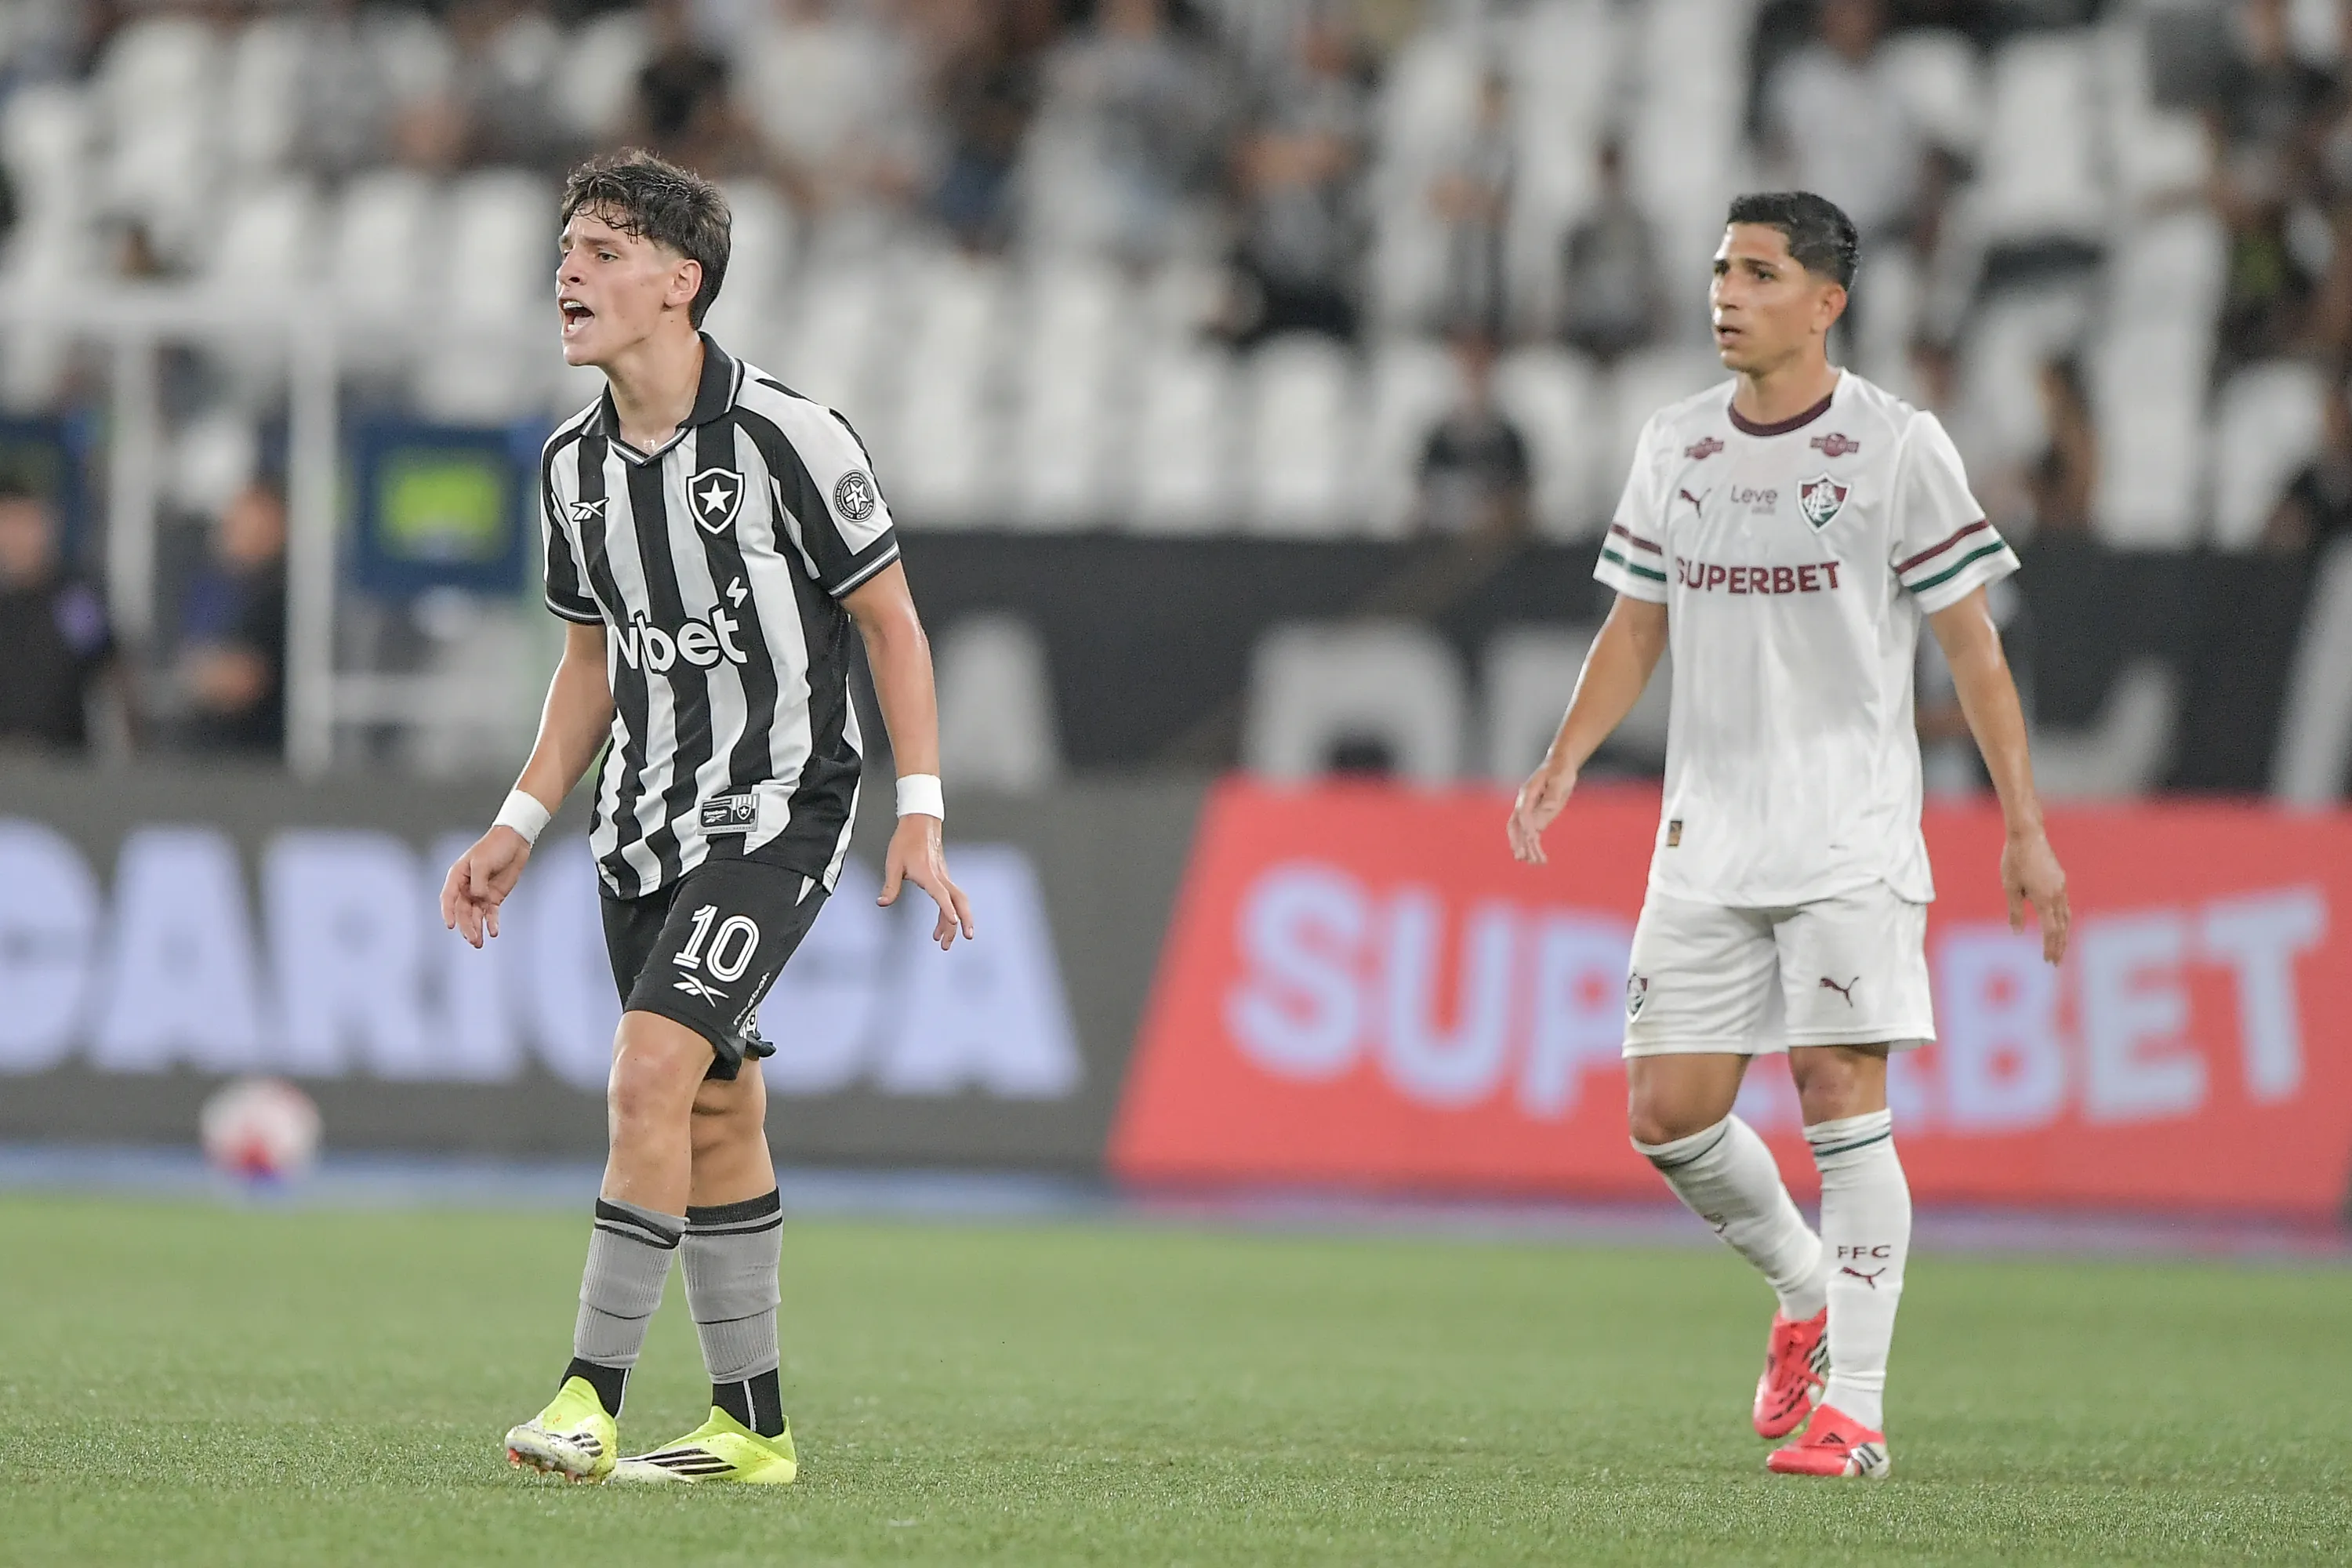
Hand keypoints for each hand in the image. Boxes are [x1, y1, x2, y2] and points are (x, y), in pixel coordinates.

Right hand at [440, 826, 531, 948]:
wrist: (515, 842)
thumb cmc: (494, 847)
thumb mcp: (482, 862)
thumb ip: (478, 882)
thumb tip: (478, 898)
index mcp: (457, 877)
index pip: (448, 898)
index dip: (448, 912)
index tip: (450, 925)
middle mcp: (466, 888)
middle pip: (463, 911)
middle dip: (466, 926)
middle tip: (472, 939)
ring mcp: (480, 894)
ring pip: (475, 915)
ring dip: (476, 929)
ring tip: (478, 943)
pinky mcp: (494, 897)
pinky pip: (490, 913)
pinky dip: (491, 923)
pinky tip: (493, 932)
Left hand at [879, 815, 974, 949]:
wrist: (920, 823)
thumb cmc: (907, 840)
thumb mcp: (893, 864)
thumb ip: (890, 886)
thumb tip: (883, 902)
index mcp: (929, 874)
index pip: (942, 895)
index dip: (948, 909)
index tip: (954, 922)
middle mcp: (941, 877)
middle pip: (959, 901)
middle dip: (964, 921)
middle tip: (963, 938)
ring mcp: (945, 876)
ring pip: (958, 901)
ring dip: (957, 920)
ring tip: (946, 939)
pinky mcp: (944, 876)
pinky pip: (951, 897)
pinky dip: (950, 911)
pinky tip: (943, 921)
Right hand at [1507, 763, 1577, 865]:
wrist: (1559, 767)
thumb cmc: (1560, 771)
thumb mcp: (1560, 779)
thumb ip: (1553, 793)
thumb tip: (1549, 807)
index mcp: (1527, 793)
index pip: (1523, 813)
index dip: (1527, 826)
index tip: (1534, 839)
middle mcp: (1524, 804)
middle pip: (1515, 826)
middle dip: (1518, 841)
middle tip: (1522, 857)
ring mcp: (1529, 812)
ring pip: (1522, 834)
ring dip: (1527, 848)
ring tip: (1535, 863)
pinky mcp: (1537, 818)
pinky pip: (1532, 835)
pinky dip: (1534, 847)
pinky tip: (1540, 859)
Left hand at [2002, 827, 2069, 964]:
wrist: (2028, 835)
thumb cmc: (2014, 860)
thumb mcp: (2010, 887)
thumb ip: (2015, 911)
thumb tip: (2018, 933)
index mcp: (2044, 899)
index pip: (2051, 931)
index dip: (2050, 947)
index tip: (2048, 960)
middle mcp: (2057, 894)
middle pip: (2062, 927)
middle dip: (2059, 946)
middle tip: (2055, 962)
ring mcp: (2061, 886)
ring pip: (2066, 916)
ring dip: (2063, 934)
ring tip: (2060, 947)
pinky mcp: (2061, 880)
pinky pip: (2064, 905)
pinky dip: (2063, 919)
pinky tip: (2058, 924)